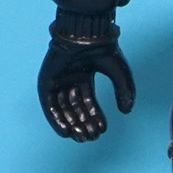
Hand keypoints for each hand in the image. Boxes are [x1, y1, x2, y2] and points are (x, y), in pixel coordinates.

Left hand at [37, 27, 135, 141]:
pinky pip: (49, 104)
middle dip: (84, 124)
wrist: (87, 34)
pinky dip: (55, 119)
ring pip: (63, 108)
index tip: (103, 130)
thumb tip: (126, 112)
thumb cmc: (103, 49)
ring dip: (71, 124)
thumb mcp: (119, 74)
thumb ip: (125, 92)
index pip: (89, 102)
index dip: (96, 117)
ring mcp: (57, 78)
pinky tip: (66, 132)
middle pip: (75, 107)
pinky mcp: (46, 79)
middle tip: (91, 138)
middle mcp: (70, 77)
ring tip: (81, 138)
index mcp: (84, 74)